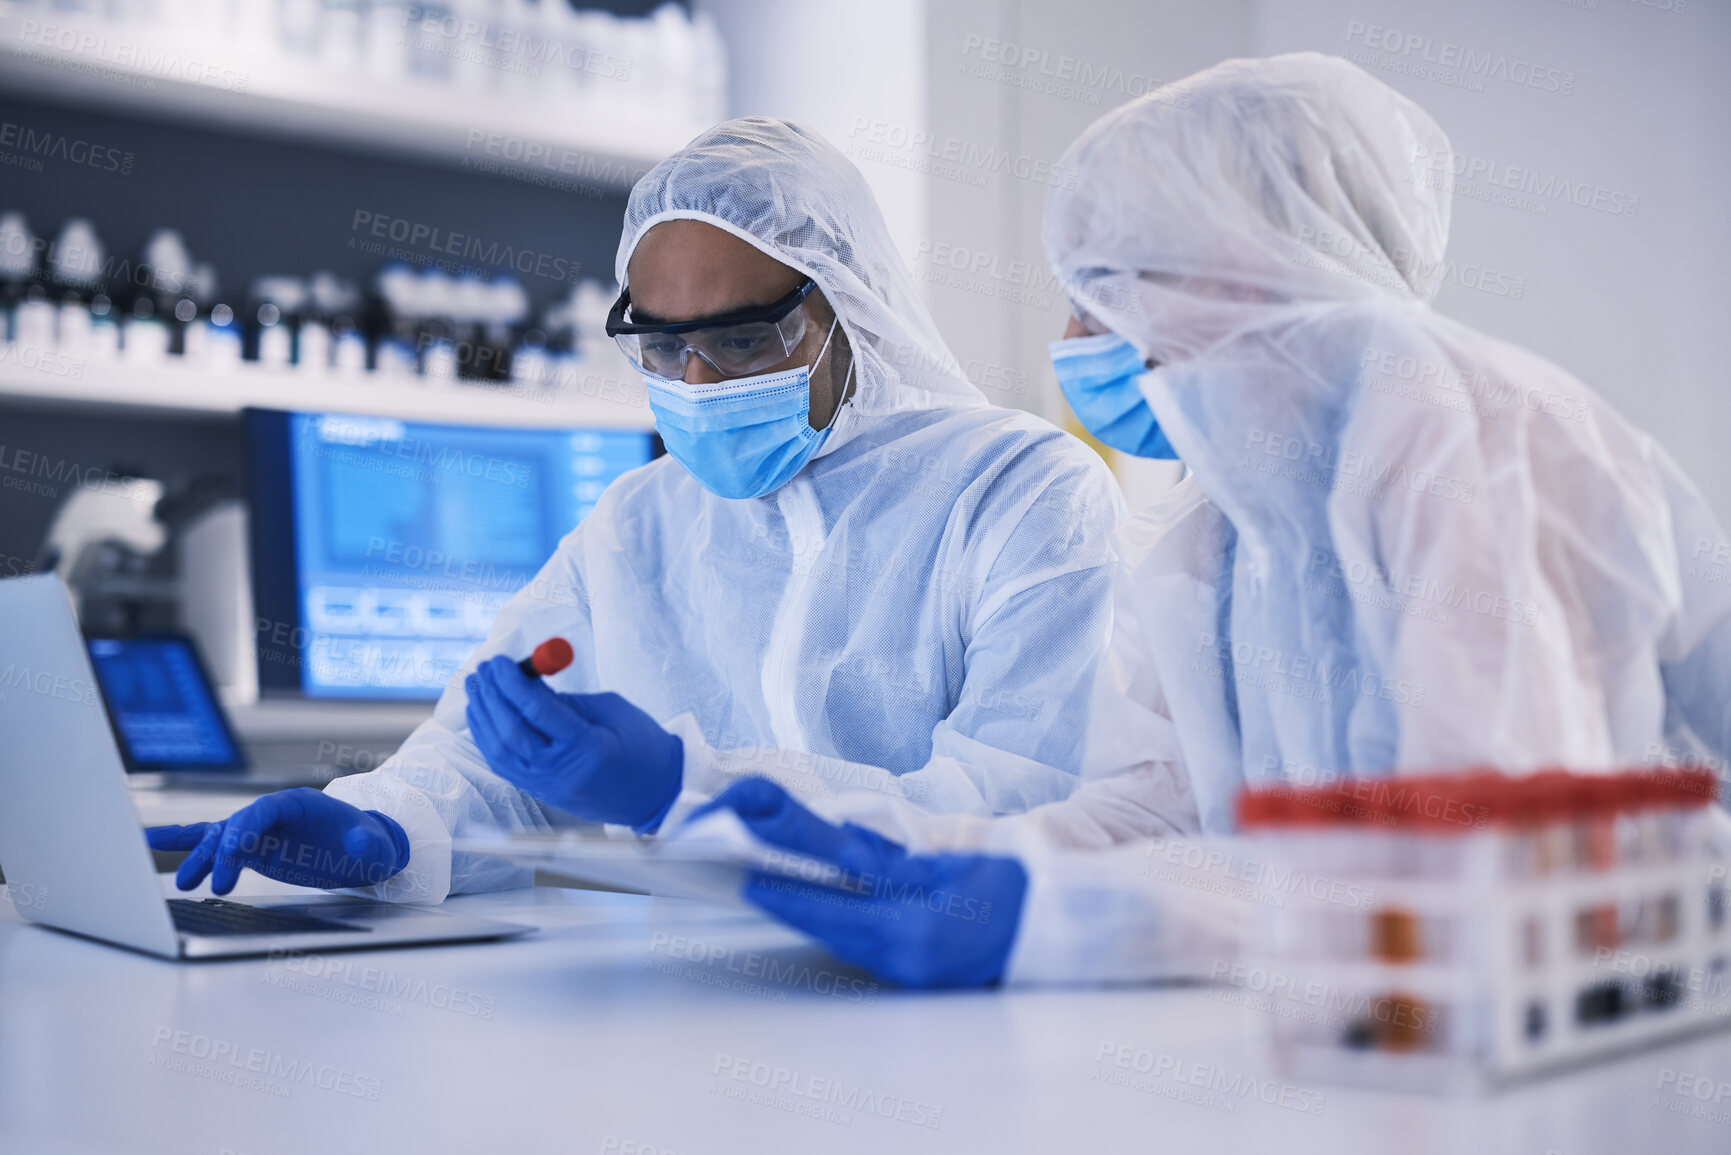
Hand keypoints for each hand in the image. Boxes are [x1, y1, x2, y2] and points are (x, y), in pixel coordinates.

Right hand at [145, 788, 409, 894]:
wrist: (362, 850)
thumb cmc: (368, 844)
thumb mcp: (374, 845)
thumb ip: (366, 843)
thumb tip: (360, 842)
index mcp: (300, 803)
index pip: (265, 810)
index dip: (246, 828)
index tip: (235, 852)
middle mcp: (272, 813)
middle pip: (237, 827)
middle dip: (221, 853)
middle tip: (210, 883)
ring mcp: (257, 830)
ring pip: (218, 838)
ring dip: (198, 858)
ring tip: (182, 882)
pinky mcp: (249, 847)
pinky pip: (211, 842)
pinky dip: (181, 842)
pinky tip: (148, 841)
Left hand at [465, 656, 682, 829]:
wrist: (657, 794)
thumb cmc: (642, 744)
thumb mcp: (611, 710)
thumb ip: (566, 699)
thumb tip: (526, 680)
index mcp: (589, 747)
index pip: (538, 711)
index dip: (513, 682)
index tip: (500, 660)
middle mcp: (564, 772)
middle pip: (513, 732)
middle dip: (493, 696)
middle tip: (485, 668)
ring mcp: (550, 787)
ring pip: (501, 752)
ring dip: (483, 716)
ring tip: (476, 687)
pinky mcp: (543, 793)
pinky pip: (505, 765)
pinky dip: (488, 738)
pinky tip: (483, 716)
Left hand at [691, 778, 1027, 988]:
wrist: (1050, 934)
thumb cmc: (1009, 893)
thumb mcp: (949, 867)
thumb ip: (891, 864)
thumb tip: (840, 846)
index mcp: (917, 927)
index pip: (839, 907)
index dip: (793, 894)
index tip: (756, 879)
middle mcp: (906, 957)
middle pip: (833, 930)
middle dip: (793, 905)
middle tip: (753, 883)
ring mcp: (909, 973)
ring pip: (844, 942)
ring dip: (812, 917)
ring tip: (778, 891)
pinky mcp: (913, 978)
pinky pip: (865, 952)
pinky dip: (840, 931)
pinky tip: (823, 913)